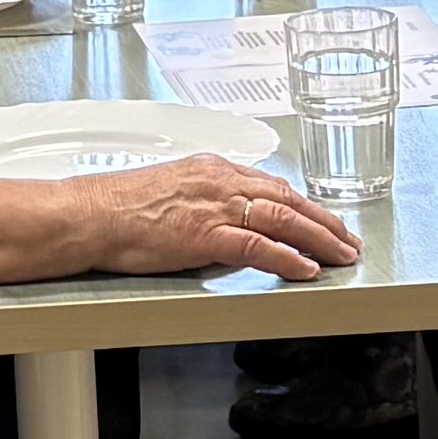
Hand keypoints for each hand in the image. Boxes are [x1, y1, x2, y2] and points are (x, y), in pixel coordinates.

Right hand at [57, 155, 356, 284]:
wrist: (88, 215)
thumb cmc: (117, 208)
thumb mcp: (171, 191)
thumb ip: (205, 202)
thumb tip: (225, 223)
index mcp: (211, 169)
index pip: (271, 185)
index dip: (304, 205)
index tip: (323, 220)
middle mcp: (219, 182)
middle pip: (287, 199)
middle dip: (324, 222)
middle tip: (348, 241)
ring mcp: (214, 207)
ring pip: (282, 218)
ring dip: (318, 238)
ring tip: (341, 256)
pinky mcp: (204, 234)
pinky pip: (257, 246)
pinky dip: (286, 257)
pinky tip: (305, 269)